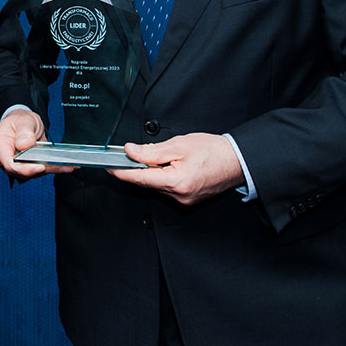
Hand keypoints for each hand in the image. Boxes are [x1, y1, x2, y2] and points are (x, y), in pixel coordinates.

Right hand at [0, 108, 72, 179]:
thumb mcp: (24, 121)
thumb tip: (24, 145)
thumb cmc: (19, 120)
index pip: (9, 164)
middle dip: (41, 170)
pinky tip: (64, 167)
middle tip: (60, 166)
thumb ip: (24, 132)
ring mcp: (14, 164)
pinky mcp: (24, 167)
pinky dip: (51, 169)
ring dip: (49, 170)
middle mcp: (4, 157)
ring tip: (67, 166)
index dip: (25, 169)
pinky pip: (37, 171)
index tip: (40, 167)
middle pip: (21, 171)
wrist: (22, 123)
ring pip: (31, 173)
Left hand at [108, 133, 243, 204]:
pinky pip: (167, 188)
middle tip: (127, 154)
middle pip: (146, 182)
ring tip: (160, 156)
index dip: (120, 171)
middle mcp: (179, 196)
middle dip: (136, 169)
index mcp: (176, 182)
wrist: (238, 160)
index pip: (139, 178)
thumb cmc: (214, 151)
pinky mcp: (188, 199)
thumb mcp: (179, 145)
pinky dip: (162, 177)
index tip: (107, 166)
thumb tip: (130, 152)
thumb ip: (151, 151)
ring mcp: (184, 200)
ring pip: (156, 185)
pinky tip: (168, 166)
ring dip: (151, 172)